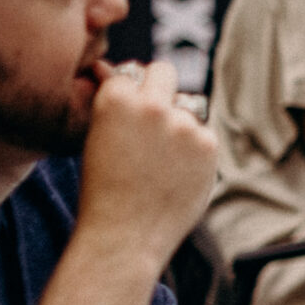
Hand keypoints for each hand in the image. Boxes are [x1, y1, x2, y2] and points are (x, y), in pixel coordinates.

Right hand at [75, 61, 216, 266]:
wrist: (124, 235)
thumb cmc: (103, 190)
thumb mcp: (97, 138)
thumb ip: (115, 104)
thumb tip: (116, 69)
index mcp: (116, 100)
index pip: (130, 73)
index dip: (130, 88)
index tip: (128, 104)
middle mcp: (152, 105)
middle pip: (165, 71)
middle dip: (159, 86)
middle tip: (154, 112)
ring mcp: (183, 124)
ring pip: (187, 108)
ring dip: (178, 123)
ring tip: (159, 160)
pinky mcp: (208, 144)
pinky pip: (203, 135)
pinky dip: (194, 150)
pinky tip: (176, 174)